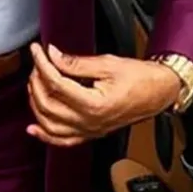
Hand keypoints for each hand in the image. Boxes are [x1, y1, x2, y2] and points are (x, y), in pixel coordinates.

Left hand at [27, 43, 181, 147]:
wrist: (160, 92)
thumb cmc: (140, 78)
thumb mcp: (107, 64)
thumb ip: (76, 63)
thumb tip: (53, 56)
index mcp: (94, 104)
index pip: (56, 84)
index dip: (42, 64)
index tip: (37, 51)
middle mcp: (89, 122)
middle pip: (48, 104)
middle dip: (37, 81)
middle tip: (38, 63)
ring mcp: (89, 131)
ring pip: (49, 124)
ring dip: (36, 104)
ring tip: (35, 84)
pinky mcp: (91, 134)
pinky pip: (62, 141)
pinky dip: (45, 136)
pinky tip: (32, 128)